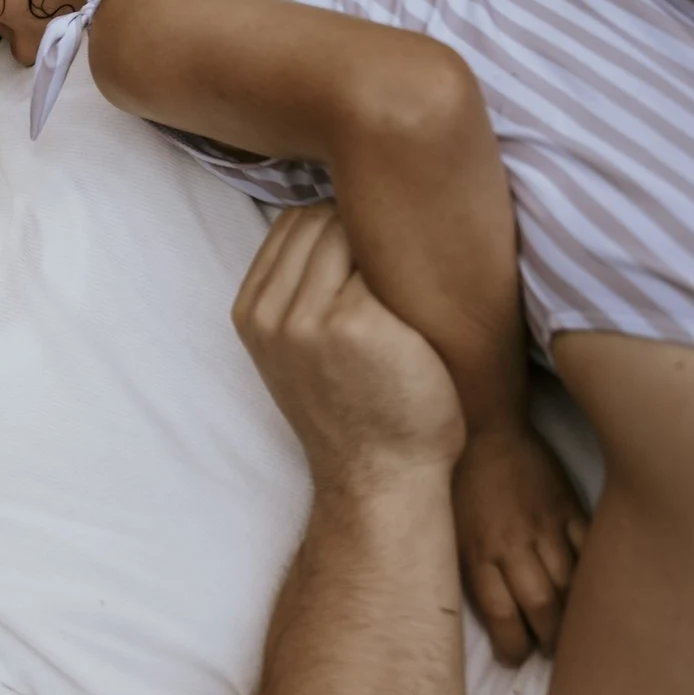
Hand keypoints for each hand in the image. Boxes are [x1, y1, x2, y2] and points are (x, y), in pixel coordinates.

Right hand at [232, 205, 465, 487]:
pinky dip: (416, 263)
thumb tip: (332, 221)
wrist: (381, 475)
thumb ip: (297, 293)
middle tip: (410, 247)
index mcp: (251, 313)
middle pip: (319, 219)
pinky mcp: (356, 321)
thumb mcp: (297, 351)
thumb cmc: (355, 412)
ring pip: (351, 230)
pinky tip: (442, 282)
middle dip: (364, 222)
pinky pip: (387, 259)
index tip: (379, 240)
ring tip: (424, 264)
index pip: (291, 223)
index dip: (338, 220)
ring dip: (390, 239)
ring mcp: (309, 316)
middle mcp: (271, 312)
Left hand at [451, 427, 586, 664]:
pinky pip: (588, 549)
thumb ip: (470, 566)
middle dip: (551, 639)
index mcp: (475, 552)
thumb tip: (489, 610)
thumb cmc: (459, 483)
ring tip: (575, 630)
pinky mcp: (567, 507)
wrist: (482, 430)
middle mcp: (510, 544)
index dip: (512, 646)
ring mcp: (542, 525)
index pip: (500, 615)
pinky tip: (596, 591)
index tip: (515, 658)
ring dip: (575, 615)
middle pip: (540, 606)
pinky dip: (594, 574)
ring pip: (569, 584)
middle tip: (552, 650)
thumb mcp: (449, 528)